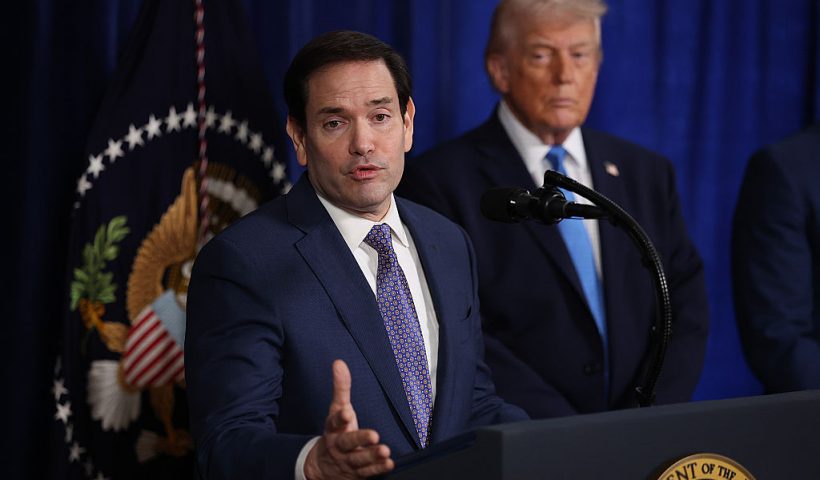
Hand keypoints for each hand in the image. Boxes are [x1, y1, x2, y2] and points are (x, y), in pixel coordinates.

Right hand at [304, 360, 394, 478]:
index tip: (347, 412)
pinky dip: (377, 468)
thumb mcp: (337, 410)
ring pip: (358, 459)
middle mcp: (339, 446)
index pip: (334, 422)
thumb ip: (341, 388)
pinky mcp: (357, 473)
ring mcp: (347, 461)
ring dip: (372, 455)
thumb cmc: (336, 432)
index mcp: (334, 429)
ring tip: (384, 450)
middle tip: (374, 435)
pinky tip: (388, 462)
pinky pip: (367, 472)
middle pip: (347, 443)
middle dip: (359, 439)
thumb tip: (339, 362)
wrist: (321, 467)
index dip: (340, 418)